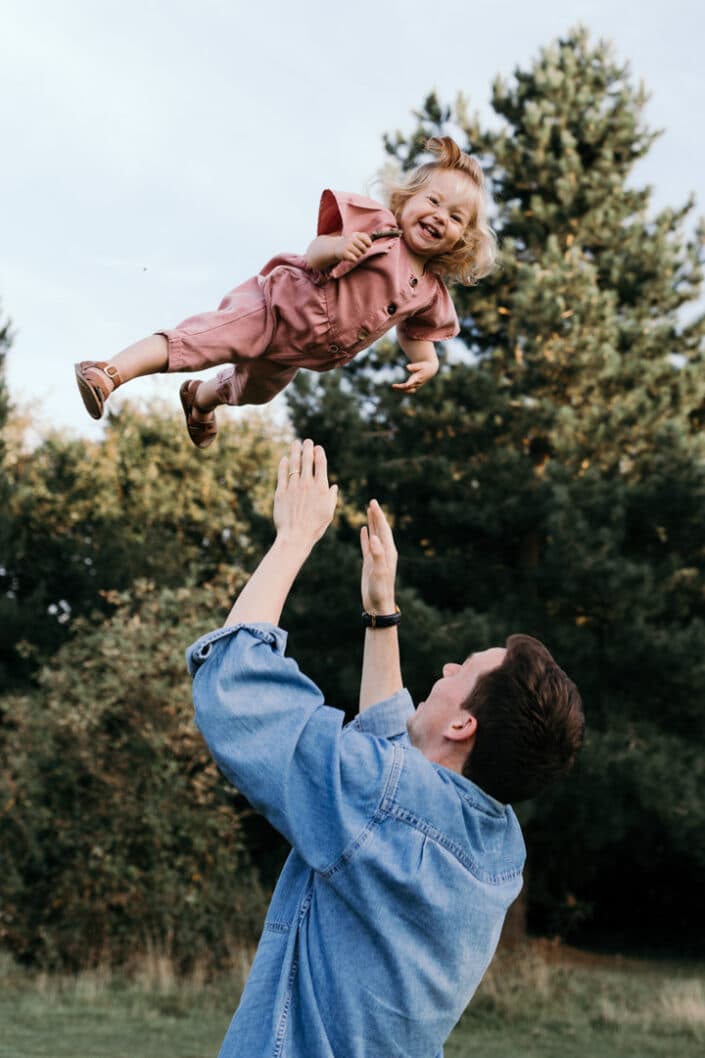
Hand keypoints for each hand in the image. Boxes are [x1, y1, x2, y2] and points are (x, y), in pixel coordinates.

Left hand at [274, 439, 337, 551]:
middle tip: (307, 441)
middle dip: (307, 447)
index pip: (321, 464)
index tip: (318, 448)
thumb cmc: (314, 527)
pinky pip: (282, 474)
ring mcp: (293, 487)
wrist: (295, 536)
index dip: (319, 453)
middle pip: (307, 460)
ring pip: (294, 464)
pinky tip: (284, 459)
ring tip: (295, 443)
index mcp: (321, 488)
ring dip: (295, 451)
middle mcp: (307, 484)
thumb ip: (331, 497)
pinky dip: (283, 465)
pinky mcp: (280, 492)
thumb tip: (333, 486)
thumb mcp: (329, 513)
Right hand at [336, 231, 372, 263]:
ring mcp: (347, 246)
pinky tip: (350, 256)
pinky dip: (354, 259)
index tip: (368, 246)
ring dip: (358, 256)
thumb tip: (370, 244)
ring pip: (359, 254)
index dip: (369, 244)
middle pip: (364, 248)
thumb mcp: (357, 238)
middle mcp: (351, 239)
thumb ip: (366, 239)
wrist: (337, 246)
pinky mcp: (344, 253)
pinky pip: (354, 259)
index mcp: (355, 235)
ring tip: (353, 253)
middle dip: (364, 251)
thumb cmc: (351, 243)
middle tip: (360, 250)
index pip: (366, 239)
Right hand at [360, 499, 397, 614]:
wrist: (378, 605)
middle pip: (380, 529)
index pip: (383, 529)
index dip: (378, 516)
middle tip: (372, 501)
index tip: (373, 503)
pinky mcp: (370, 562)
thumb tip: (373, 537)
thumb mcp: (379, 572)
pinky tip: (364, 529)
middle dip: (376, 515)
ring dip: (372, 523)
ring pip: (374, 535)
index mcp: (388, 552)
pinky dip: (365, 536)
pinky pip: (367, 545)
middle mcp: (384, 552)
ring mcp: (377, 556)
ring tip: (369, 510)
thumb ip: (377, 554)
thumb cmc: (380, 590)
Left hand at [391, 358, 438, 393]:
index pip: (413, 381)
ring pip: (409, 390)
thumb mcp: (420, 364)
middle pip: (408, 387)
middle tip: (393, 386)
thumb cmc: (424, 366)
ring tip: (394, 386)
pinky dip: (404, 390)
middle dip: (401, 387)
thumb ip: (414, 366)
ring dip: (401, 389)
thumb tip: (406, 367)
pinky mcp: (416, 387)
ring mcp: (417, 386)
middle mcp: (418, 383)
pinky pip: (409, 390)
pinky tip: (397, 387)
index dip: (409, 383)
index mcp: (419, 377)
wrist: (431, 370)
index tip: (406, 385)